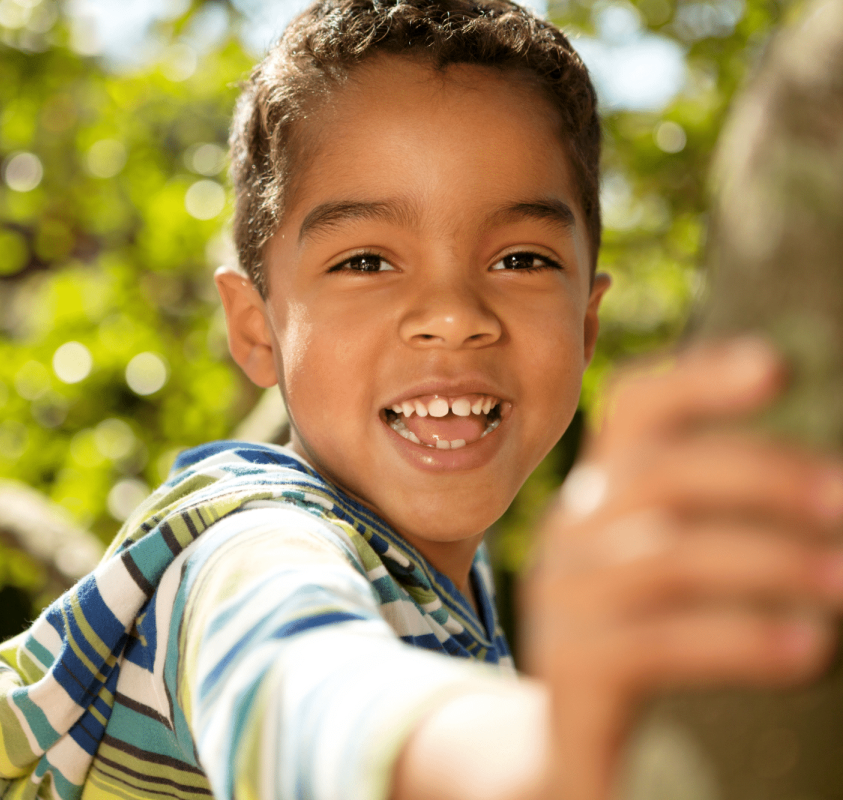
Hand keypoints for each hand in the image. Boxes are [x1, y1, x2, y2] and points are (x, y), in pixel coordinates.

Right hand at [523, 338, 842, 799]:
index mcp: (603, 492)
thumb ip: (719, 522)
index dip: (698, 380)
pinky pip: (657, 643)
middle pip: (659, 475)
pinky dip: (739, 640)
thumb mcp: (671, 571)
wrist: (568, 751)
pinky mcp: (572, 671)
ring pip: (666, 558)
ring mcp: (564, 599)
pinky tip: (807, 651)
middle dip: (760, 476)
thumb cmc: (648, 645)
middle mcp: (573, 530)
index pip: (635, 412)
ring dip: (770, 563)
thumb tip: (831, 492)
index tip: (778, 367)